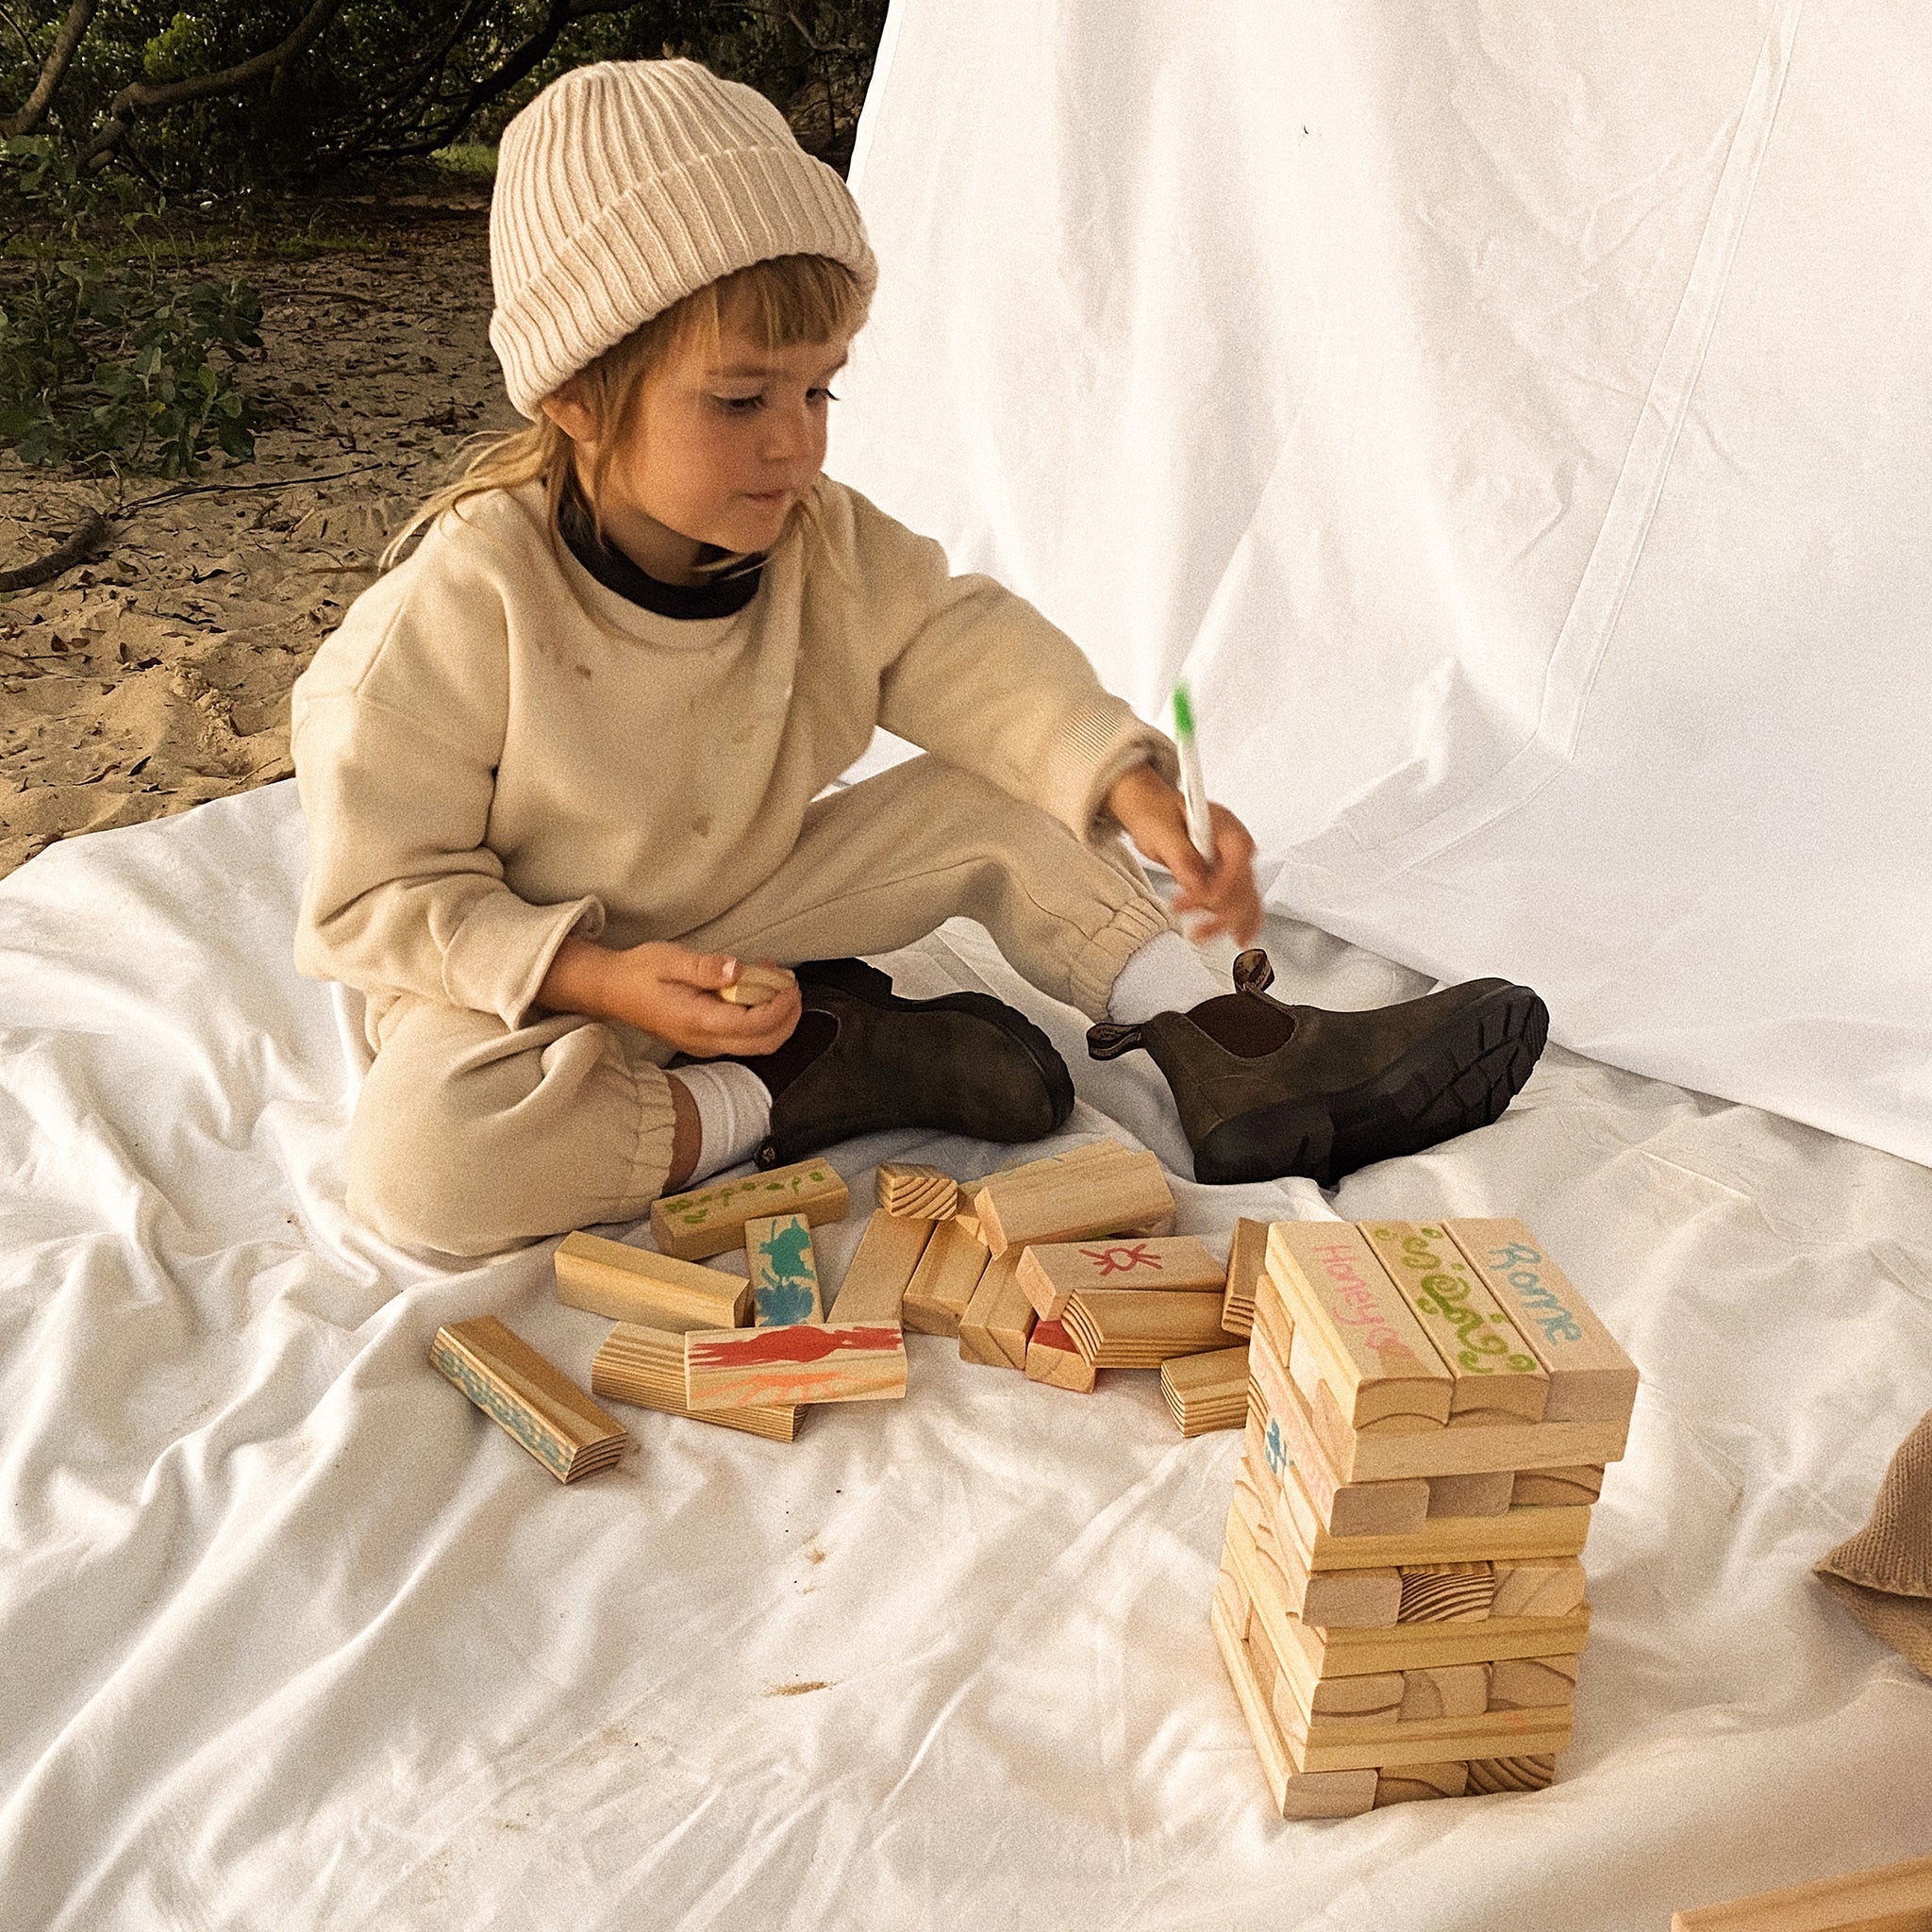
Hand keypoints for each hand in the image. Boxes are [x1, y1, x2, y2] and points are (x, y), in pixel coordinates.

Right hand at [538, 937, 802, 1057]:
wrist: (610, 989)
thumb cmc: (638, 972)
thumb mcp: (670, 959)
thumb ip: (706, 967)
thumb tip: (737, 971)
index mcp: (696, 1021)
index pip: (753, 1025)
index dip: (779, 1007)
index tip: (788, 984)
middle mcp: (703, 1041)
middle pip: (764, 1044)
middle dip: (788, 1018)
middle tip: (792, 987)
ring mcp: (703, 1045)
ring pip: (756, 1045)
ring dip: (777, 1019)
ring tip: (779, 986)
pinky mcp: (703, 1041)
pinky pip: (742, 1038)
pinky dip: (760, 1020)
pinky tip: (758, 991)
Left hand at [1105, 762, 1262, 945]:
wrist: (1150, 808)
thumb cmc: (1157, 811)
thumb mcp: (1163, 830)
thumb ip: (1181, 856)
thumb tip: (1195, 883)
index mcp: (1227, 827)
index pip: (1238, 862)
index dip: (1223, 887)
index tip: (1203, 901)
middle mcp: (1235, 846)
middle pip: (1243, 886)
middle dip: (1221, 911)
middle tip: (1195, 928)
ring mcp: (1231, 862)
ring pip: (1245, 898)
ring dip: (1229, 922)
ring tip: (1208, 936)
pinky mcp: (1224, 876)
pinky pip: (1241, 900)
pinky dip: (1240, 919)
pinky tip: (1241, 936)